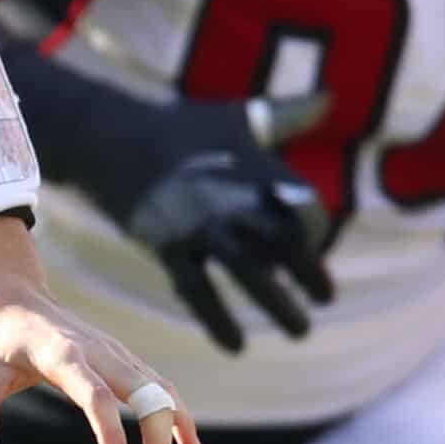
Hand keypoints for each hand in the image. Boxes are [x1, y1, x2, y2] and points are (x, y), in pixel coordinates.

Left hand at [0, 215, 202, 443]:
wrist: (10, 295)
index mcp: (60, 353)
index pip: (95, 394)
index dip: (110, 430)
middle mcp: (97, 349)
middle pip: (145, 394)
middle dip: (155, 441)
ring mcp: (115, 351)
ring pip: (161, 390)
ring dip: (171, 432)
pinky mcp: (122, 356)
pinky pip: (160, 386)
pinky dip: (178, 414)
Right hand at [108, 92, 335, 351]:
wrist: (113, 139)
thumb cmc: (181, 128)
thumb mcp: (237, 117)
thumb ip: (287, 115)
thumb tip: (331, 97)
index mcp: (254, 168)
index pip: (303, 208)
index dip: (314, 230)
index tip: (313, 248)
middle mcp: (232, 199)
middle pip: (284, 245)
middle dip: (309, 275)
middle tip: (324, 302)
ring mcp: (199, 226)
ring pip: (249, 273)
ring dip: (277, 305)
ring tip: (300, 331)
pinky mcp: (168, 246)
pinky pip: (199, 291)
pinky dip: (219, 320)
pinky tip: (237, 346)